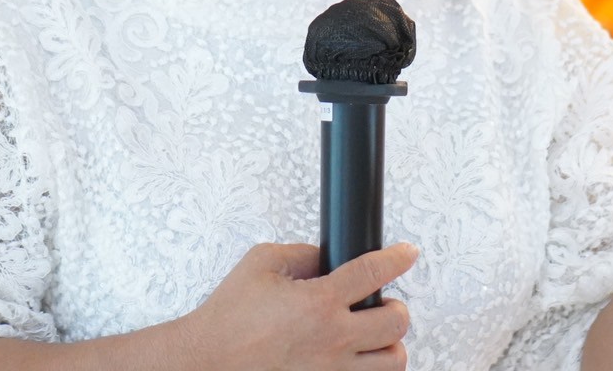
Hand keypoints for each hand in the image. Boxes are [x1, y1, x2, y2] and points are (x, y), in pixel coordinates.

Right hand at [178, 242, 418, 370]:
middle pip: (396, 323)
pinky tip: (355, 359)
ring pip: (392, 362)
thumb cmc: (228, 318)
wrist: (206, 362)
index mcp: (318, 303)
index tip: (406, 253)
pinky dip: (367, 369)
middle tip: (383, 303)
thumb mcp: (261, 263)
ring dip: (389, 345)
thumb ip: (302, 254)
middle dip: (396, 308)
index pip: (374, 272)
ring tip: (373, 336)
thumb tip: (328, 257)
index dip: (398, 257)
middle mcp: (332, 340)